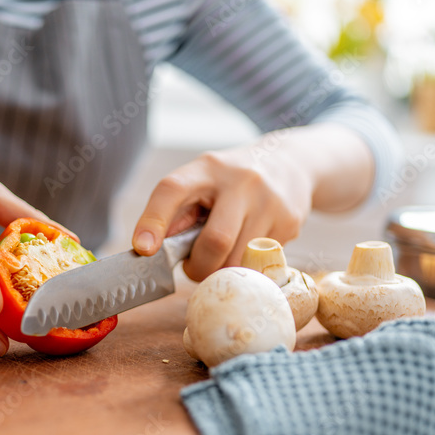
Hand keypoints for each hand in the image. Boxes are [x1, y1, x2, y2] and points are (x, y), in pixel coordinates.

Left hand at [132, 144, 312, 280]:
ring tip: (220, 258)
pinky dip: (247, 265)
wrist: (290, 163)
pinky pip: (261, 262)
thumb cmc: (230, 181)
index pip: (172, 191)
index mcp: (206, 168)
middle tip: (194, 267)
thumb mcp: (201, 182)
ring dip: (223, 270)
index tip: (143, 249)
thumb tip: (150, 249)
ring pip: (239, 259)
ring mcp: (270, 201)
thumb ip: (177, 213)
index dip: (153, 221)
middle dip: (199, 267)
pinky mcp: (290, 221)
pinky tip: (248, 247)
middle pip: (216, 241)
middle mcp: (241, 181)